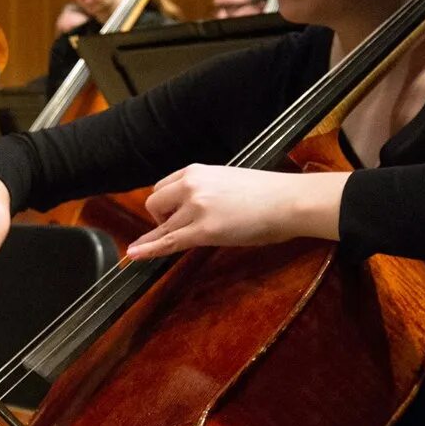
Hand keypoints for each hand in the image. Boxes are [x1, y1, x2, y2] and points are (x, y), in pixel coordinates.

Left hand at [126, 165, 344, 260]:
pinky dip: (149, 249)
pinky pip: (168, 242)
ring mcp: (196, 208)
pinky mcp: (204, 231)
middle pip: (155, 203)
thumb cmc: (269, 194)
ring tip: (170, 245)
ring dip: (162, 236)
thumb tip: (198, 207)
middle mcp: (191, 185)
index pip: (163, 186)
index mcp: (197, 170)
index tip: (170, 215)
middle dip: (162, 218)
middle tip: (184, 229)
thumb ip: (207, 190)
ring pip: (161, 225)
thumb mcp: (229, 181)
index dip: (166, 204)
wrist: (289, 200)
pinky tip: (135, 255)